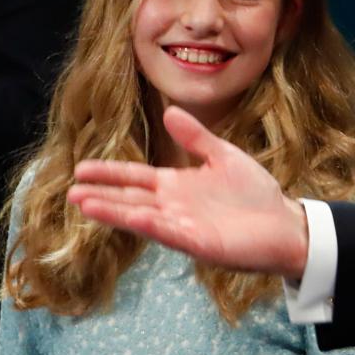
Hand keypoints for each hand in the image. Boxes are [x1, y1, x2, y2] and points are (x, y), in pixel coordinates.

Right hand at [68, 106, 309, 279]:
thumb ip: (196, 138)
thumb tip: (169, 111)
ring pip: (141, 217)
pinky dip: (152, 225)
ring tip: (84, 204)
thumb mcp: (223, 156)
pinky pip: (171, 232)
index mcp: (178, 186)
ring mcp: (184, 226)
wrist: (284, 222)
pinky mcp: (199, 243)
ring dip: (114, 211)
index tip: (81, 168)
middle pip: (130, 199)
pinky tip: (134, 217)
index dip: (110, 172)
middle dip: (101, 195)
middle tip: (71, 190)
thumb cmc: (255, 193)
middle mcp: (174, 207)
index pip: (136, 177)